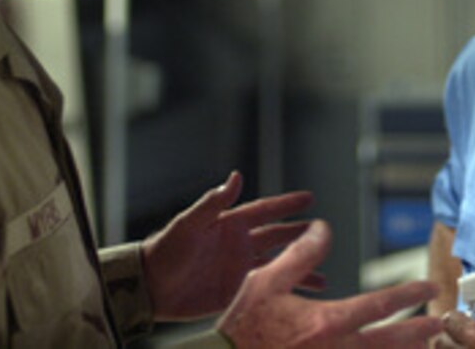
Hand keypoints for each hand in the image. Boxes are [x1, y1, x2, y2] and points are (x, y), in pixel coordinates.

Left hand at [142, 171, 319, 319]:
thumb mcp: (189, 223)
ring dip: (298, 267)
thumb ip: (214, 202)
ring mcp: (240, 269)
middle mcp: (239, 244)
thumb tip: (235, 175)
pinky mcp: (236, 292)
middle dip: (300, 234)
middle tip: (324, 233)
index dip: (286, 204)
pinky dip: (284, 292)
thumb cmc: (165, 250)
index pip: (265, 210)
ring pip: (277, 265)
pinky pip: (266, 290)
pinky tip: (300, 298)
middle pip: (278, 237)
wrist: (150, 287)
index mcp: (230, 224)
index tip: (309, 197)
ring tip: (323, 275)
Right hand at [217, 220, 442, 347]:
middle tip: (443, 324)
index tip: (430, 288)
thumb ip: (301, 253)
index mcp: (328, 323)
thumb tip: (325, 227)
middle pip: (393, 343)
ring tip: (426, 348)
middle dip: (421, 333)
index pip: (381, 306)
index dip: (410, 294)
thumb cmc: (243, 326)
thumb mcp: (267, 281)